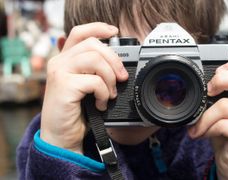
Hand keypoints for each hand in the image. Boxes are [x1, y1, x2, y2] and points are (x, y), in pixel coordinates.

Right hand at [40, 22, 127, 153]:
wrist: (61, 136)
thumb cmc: (76, 111)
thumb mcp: (86, 87)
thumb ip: (95, 72)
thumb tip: (118, 65)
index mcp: (66, 59)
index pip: (80, 32)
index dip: (98, 28)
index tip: (115, 32)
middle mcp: (60, 62)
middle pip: (93, 44)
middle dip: (114, 60)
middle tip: (121, 78)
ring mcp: (60, 72)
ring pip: (95, 60)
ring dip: (109, 78)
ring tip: (109, 94)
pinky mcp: (64, 86)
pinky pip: (94, 82)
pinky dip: (104, 94)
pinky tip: (100, 104)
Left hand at [188, 60, 227, 179]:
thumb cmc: (226, 136)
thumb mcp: (220, 112)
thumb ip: (217, 96)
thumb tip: (199, 85)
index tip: (213, 81)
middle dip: (221, 80)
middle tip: (208, 92)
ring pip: (225, 105)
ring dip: (204, 118)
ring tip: (198, 128)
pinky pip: (222, 124)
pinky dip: (208, 129)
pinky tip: (205, 135)